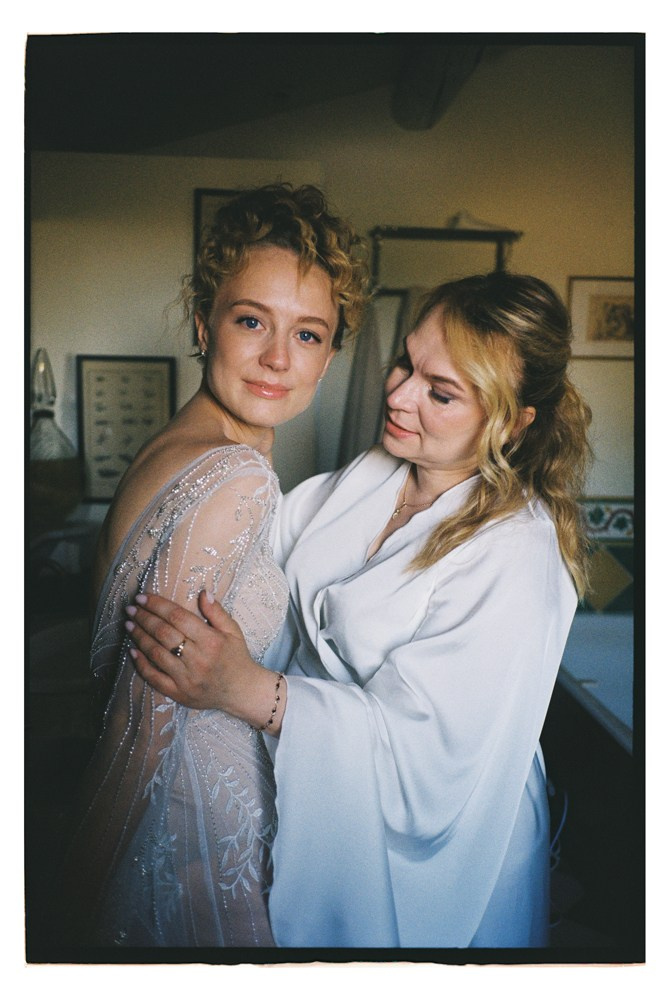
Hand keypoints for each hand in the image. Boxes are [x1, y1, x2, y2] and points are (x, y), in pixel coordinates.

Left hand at [125, 591, 257, 712]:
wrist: (242, 691)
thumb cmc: (237, 657)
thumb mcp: (233, 631)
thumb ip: (217, 611)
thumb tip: (202, 592)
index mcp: (211, 641)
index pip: (178, 617)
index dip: (157, 605)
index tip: (142, 597)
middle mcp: (197, 659)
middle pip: (164, 633)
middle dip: (144, 618)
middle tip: (130, 608)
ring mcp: (187, 678)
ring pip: (156, 654)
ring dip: (140, 637)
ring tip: (129, 625)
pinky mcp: (179, 693)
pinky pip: (155, 678)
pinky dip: (142, 665)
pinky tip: (132, 652)